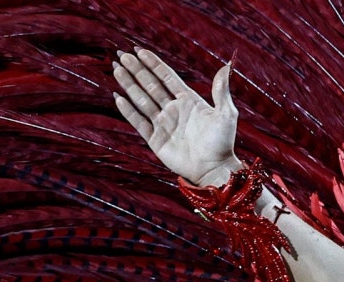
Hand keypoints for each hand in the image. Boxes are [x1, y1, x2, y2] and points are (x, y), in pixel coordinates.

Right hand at [113, 49, 241, 185]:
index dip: (153, 64)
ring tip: (117, 68)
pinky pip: (138, 121)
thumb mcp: (226, 114)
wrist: (214, 169)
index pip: (167, 77)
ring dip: (129, 84)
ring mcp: (164, 124)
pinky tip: (118, 96)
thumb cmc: (223, 143)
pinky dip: (128, 110)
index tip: (139, 50)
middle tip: (122, 54)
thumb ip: (221, 91)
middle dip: (136, 69)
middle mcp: (174, 110)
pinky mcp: (156, 139)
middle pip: (151, 85)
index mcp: (189, 101)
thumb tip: (226, 67)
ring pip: (142, 100)